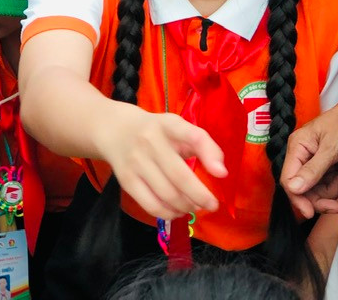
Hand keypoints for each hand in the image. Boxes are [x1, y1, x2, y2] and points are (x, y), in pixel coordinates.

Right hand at [96, 106, 225, 219]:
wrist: (115, 130)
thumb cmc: (157, 132)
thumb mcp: (179, 128)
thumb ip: (202, 145)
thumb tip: (221, 173)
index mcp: (170, 124)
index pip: (192, 136)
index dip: (209, 155)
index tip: (222, 174)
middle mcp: (151, 141)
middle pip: (179, 175)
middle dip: (200, 196)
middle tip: (212, 205)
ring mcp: (136, 162)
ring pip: (166, 194)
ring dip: (186, 206)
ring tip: (194, 207)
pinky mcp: (126, 180)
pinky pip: (150, 205)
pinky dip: (168, 213)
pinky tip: (177, 212)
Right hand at [281, 97, 337, 217]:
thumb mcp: (331, 148)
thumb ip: (313, 169)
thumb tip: (293, 188)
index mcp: (298, 146)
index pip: (288, 179)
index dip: (297, 198)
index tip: (311, 212)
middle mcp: (303, 156)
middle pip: (302, 189)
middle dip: (318, 199)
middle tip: (334, 207)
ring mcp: (315, 162)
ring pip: (315, 190)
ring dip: (331, 193)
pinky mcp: (327, 167)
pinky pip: (328, 186)